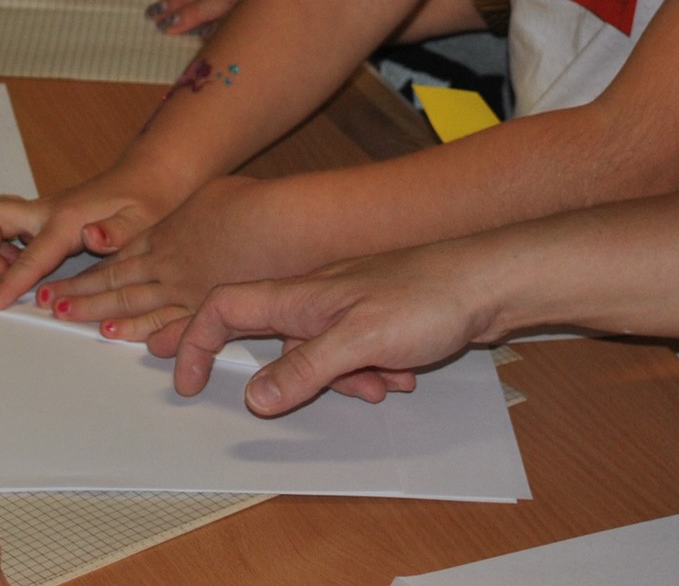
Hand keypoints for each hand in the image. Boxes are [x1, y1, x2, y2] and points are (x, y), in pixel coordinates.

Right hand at [0, 160, 192, 312]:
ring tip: (26, 274)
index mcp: (67, 220)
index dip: (5, 284)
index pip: (28, 257)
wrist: (147, 179)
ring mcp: (41, 213)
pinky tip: (37, 265)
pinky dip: (7, 249)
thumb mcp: (144, 220)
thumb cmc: (147, 201)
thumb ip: (119, 232)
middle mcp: (47, 212)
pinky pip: (6, 229)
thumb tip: (92, 237)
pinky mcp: (42, 218)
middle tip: (7, 277)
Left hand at [52, 175, 297, 340]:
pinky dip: (140, 332)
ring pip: (132, 305)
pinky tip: (120, 337)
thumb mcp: (212, 196)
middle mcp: (169, 264)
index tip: (66, 280)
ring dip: (98, 314)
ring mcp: (185, 289)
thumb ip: (191, 214)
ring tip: (71, 319)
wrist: (278, 226)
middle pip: (116, 282)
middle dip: (81, 294)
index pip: (119, 258)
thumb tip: (189, 218)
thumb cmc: (253, 207)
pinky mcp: (206, 310)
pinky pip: (165, 325)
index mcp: (167, 234)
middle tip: (52, 304)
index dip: (90, 271)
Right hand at [148, 243, 497, 414]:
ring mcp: (346, 308)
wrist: (489, 280)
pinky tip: (402, 376)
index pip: (225, 309)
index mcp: (301, 295)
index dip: (197, 342)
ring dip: (344, 381)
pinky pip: (354, 356)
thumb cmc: (427, 297)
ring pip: (319, 356)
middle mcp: (316, 298)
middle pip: (274, 341)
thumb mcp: (359, 341)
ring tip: (384, 383)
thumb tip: (255, 398)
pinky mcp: (376, 321)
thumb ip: (305, 369)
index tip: (188, 382)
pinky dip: (371, 372)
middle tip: (320, 396)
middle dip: (291, 378)